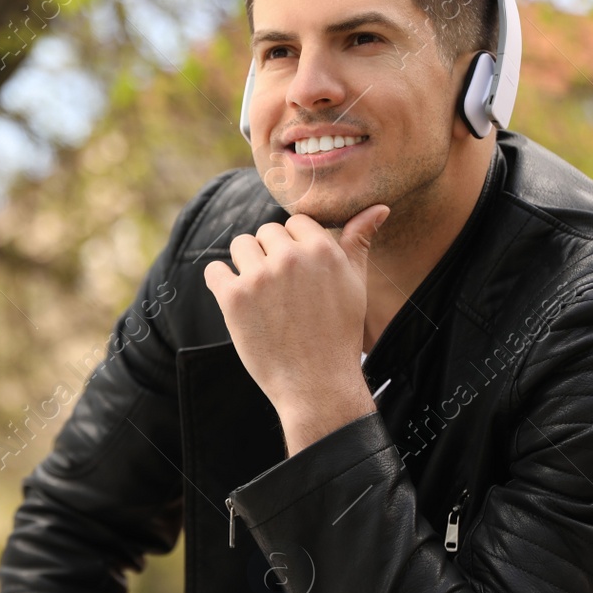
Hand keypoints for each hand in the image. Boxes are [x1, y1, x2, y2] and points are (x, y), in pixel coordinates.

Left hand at [203, 206, 388, 452]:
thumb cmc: (338, 334)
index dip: (294, 247)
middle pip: (265, 232)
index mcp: (322, 249)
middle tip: (281, 292)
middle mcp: (290, 258)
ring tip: (261, 297)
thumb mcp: (355, 284)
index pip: (294, 222)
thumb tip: (379, 207)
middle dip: (270, 255)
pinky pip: (214, 270)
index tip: (298, 275)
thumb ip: (359, 241)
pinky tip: (237, 301)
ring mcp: (260, 277)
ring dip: (245, 266)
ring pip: (239, 245)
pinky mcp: (234, 298)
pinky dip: (220, 282)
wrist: (316, 384)